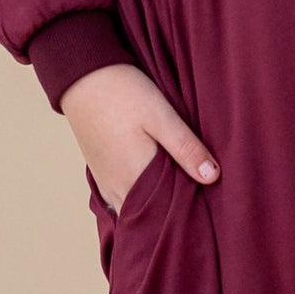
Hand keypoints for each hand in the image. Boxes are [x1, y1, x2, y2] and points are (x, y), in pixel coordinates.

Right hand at [63, 63, 219, 209]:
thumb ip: (186, 148)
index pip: (167, 214)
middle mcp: (118, 188)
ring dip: (155, 210)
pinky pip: (122, 200)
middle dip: (172, 216)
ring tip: (179, 201)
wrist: (81, 76)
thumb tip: (213, 177)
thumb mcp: (162, 116)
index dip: (188, 215)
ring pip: (135, 210)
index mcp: (136, 178)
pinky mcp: (101, 175)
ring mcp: (106, 184)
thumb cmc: (123, 93)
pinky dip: (140, 201)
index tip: (209, 212)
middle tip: (199, 211)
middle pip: (151, 217)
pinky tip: (155, 190)